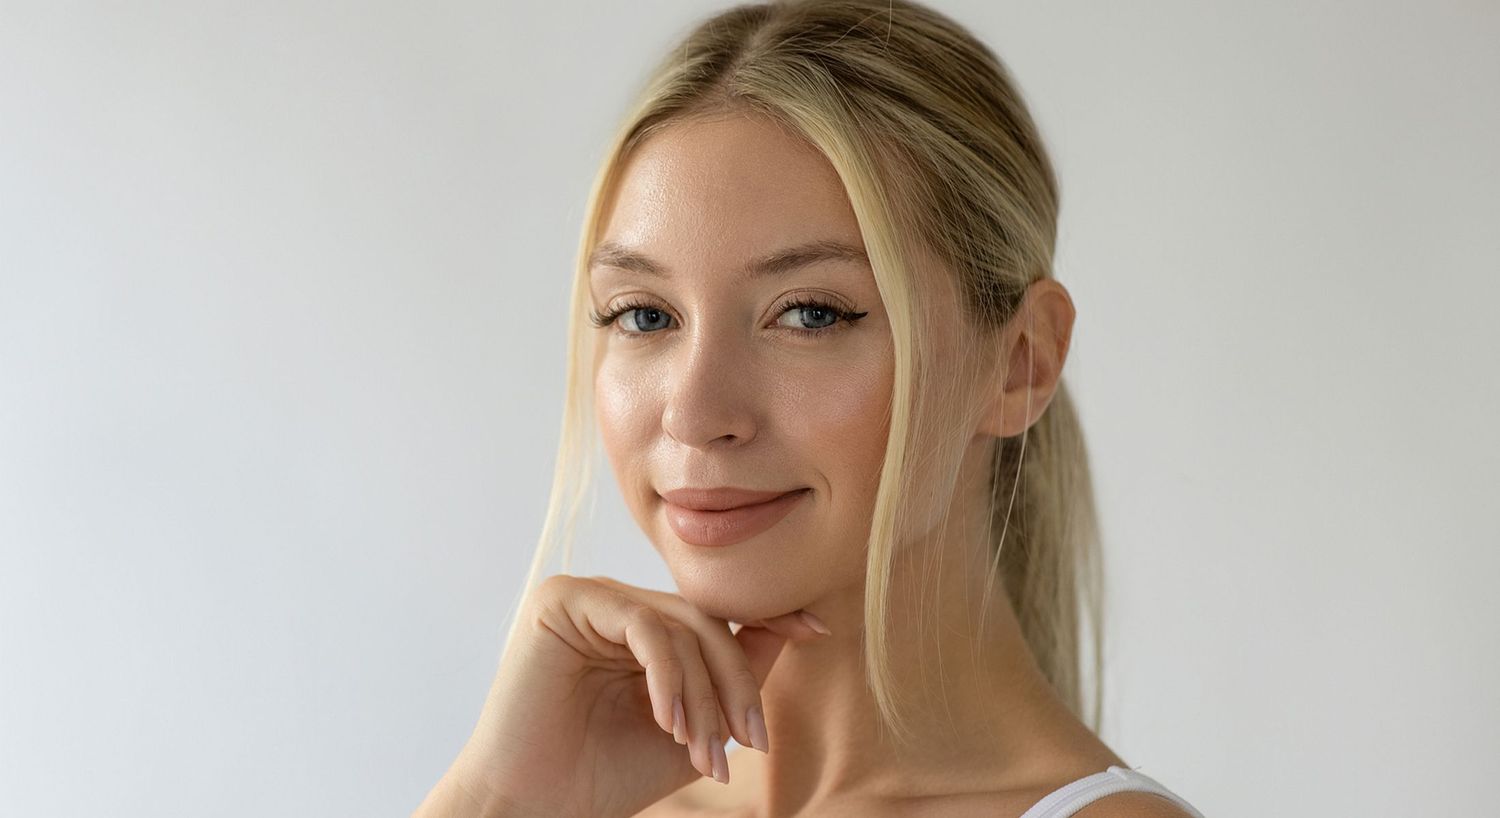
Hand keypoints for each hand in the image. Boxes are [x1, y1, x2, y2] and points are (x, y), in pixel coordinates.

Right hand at [435, 574, 830, 817]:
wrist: (533, 806)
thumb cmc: (604, 775)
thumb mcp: (692, 729)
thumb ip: (734, 678)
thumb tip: (792, 626)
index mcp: (640, 628)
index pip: (711, 614)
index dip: (768, 618)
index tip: (818, 629)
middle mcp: (614, 604)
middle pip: (703, 622)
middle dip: (734, 684)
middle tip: (747, 742)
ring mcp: (587, 596)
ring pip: (678, 625)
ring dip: (702, 693)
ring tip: (700, 751)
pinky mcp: (562, 600)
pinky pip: (642, 624)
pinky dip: (667, 674)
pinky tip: (667, 720)